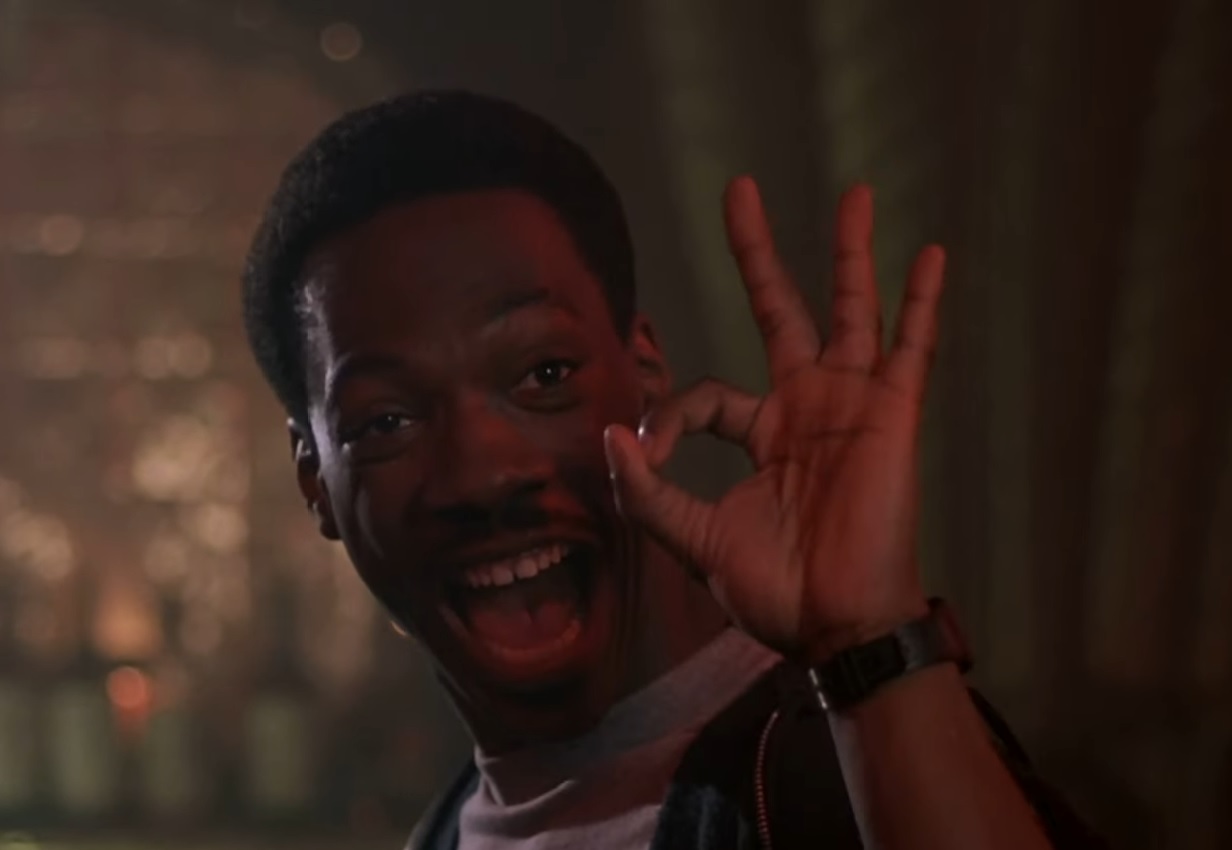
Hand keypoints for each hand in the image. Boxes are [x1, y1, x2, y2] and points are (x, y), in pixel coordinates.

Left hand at [604, 178, 945, 662]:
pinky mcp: (892, 413)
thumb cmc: (774, 591)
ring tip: (856, 193)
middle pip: (778, 309)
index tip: (645, 454)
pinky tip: (931, 256)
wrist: (838, 626)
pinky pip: (911, 349)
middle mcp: (804, 405)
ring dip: (851, 253)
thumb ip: (648, 493)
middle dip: (757, 253)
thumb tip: (610, 437)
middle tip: (740, 190)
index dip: (665, 418)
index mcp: (761, 432)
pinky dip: (921, 304)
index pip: (704, 396)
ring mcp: (851, 402)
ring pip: (849, 310)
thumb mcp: (694, 541)